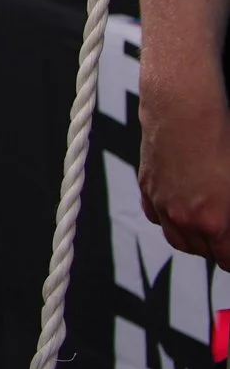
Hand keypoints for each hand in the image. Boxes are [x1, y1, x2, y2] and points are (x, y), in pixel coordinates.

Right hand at [140, 85, 229, 264]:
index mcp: (212, 221)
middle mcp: (182, 217)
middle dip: (217, 248)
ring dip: (193, 237)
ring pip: (176, 239)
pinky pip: (156, 216)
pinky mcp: (146, 186)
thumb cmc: (220, 139)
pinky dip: (169, 219)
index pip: (228, 260)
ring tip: (207, 225)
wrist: (183, 108)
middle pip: (202, 253)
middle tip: (227, 235)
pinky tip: (181, 207)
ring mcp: (160, 202)